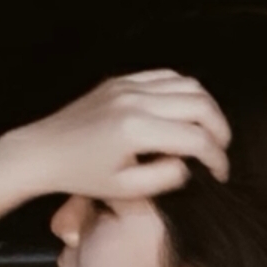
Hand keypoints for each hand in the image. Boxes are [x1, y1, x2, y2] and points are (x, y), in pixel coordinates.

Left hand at [15, 69, 231, 200]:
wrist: (44, 150)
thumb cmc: (82, 176)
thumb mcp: (125, 190)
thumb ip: (164, 178)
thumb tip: (190, 165)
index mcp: (136, 131)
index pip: (195, 139)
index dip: (217, 158)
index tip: (221, 174)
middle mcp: (136, 100)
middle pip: (200, 104)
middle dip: (220, 130)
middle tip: (221, 152)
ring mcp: (129, 85)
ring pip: (188, 84)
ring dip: (207, 108)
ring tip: (210, 132)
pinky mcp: (123, 80)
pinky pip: (167, 76)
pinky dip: (186, 92)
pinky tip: (187, 113)